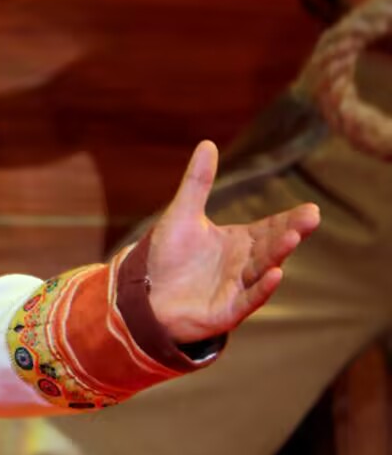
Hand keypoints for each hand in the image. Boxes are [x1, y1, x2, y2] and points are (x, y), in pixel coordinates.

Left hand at [141, 141, 319, 343]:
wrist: (144, 294)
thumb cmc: (167, 256)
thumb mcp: (182, 214)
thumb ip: (198, 182)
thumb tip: (207, 143)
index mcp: (240, 242)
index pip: (270, 228)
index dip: (289, 220)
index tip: (310, 210)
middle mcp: (243, 264)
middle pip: (271, 246)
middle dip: (290, 232)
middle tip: (311, 218)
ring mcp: (237, 288)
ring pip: (262, 270)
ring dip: (277, 255)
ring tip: (292, 238)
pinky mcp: (226, 311)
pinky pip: (248, 299)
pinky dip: (262, 288)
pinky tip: (276, 274)